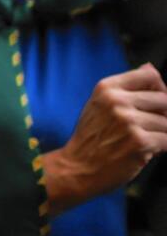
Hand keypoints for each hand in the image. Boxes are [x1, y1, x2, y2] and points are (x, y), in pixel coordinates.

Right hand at [44, 63, 166, 214]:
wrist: (77, 168)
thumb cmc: (91, 138)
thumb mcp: (100, 104)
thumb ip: (125, 88)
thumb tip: (149, 67)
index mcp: (107, 88)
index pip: (150, 75)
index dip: (160, 89)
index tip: (156, 102)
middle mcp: (117, 101)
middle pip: (164, 99)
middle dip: (164, 114)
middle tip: (152, 126)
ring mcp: (128, 121)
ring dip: (162, 134)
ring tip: (147, 141)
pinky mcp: (140, 141)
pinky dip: (163, 147)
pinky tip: (149, 151)